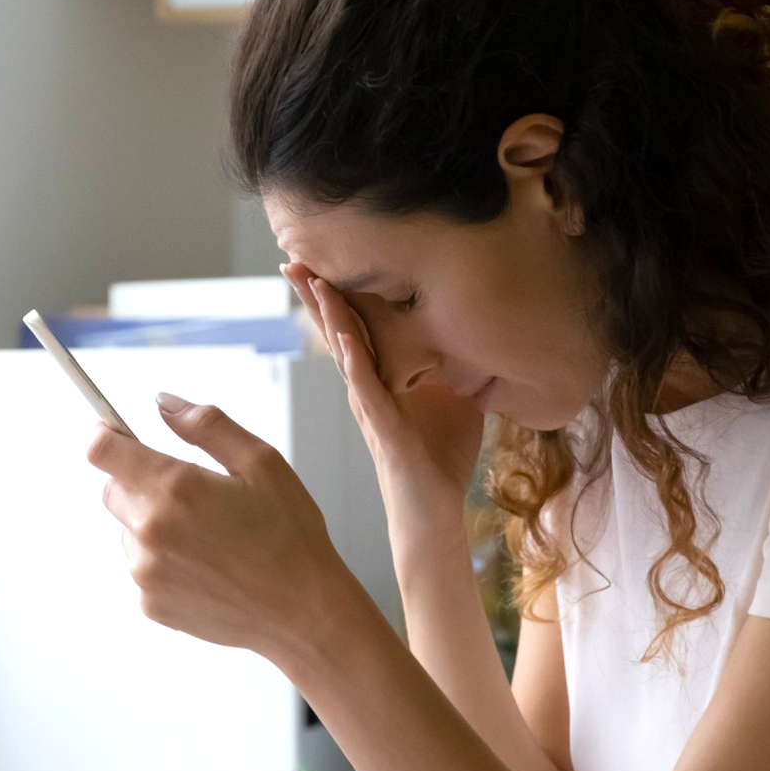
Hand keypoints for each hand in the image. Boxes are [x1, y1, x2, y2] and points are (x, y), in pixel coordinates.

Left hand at [87, 398, 377, 666]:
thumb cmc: (291, 537)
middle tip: (190, 492)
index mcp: (174, 488)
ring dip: (154, 525)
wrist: (303, 613)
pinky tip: (207, 566)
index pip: (100, 450)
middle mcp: (150, 531)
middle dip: (139, 481)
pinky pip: (142, 568)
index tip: (112, 432)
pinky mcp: (150, 603)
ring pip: (128, 531)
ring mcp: (146, 572)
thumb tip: (164, 403)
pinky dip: (164, 562)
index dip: (103, 434)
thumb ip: (206, 425)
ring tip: (209, 537)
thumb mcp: (262, 463)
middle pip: (112, 489)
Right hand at [282, 263, 485, 555]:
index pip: (356, 326)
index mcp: (381, 379)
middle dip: (316, 295)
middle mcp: (367, 390)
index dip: (339, 293)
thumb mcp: (456, 399)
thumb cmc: (439, 461)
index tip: (318, 258)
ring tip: (312, 282)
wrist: (435, 513)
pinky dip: (356, 362)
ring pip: (345, 353)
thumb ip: (457, 367)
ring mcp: (372, 408)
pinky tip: (346, 338)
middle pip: (338, 331)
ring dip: (329, 317)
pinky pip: (366, 390)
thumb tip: (479, 335)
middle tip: (290, 259)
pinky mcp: (385, 430)